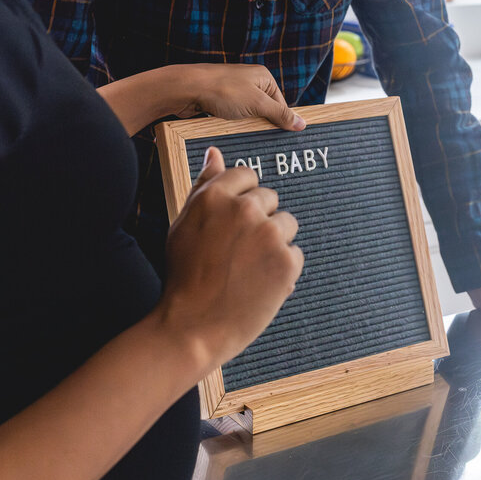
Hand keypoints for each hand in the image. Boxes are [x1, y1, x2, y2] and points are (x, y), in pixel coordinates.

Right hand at [157, 147, 303, 369]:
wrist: (193, 326)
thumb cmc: (185, 275)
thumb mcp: (184, 224)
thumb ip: (204, 185)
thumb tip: (215, 153)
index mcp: (215, 195)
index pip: (248, 176)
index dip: (242, 201)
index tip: (234, 224)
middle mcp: (244, 208)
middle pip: (270, 199)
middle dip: (260, 222)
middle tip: (237, 253)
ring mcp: (268, 234)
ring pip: (287, 224)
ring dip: (275, 243)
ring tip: (248, 269)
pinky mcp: (287, 261)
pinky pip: (296, 254)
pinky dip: (283, 269)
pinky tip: (259, 283)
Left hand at [175, 64, 304, 129]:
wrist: (186, 89)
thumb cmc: (222, 91)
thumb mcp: (258, 104)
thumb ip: (280, 115)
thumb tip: (302, 124)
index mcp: (264, 77)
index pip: (281, 105)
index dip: (280, 121)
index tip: (279, 137)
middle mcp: (250, 81)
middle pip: (265, 111)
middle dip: (261, 124)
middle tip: (258, 135)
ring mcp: (234, 90)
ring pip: (248, 116)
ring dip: (245, 125)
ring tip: (239, 129)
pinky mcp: (220, 100)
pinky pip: (233, 117)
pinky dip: (232, 124)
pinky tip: (228, 128)